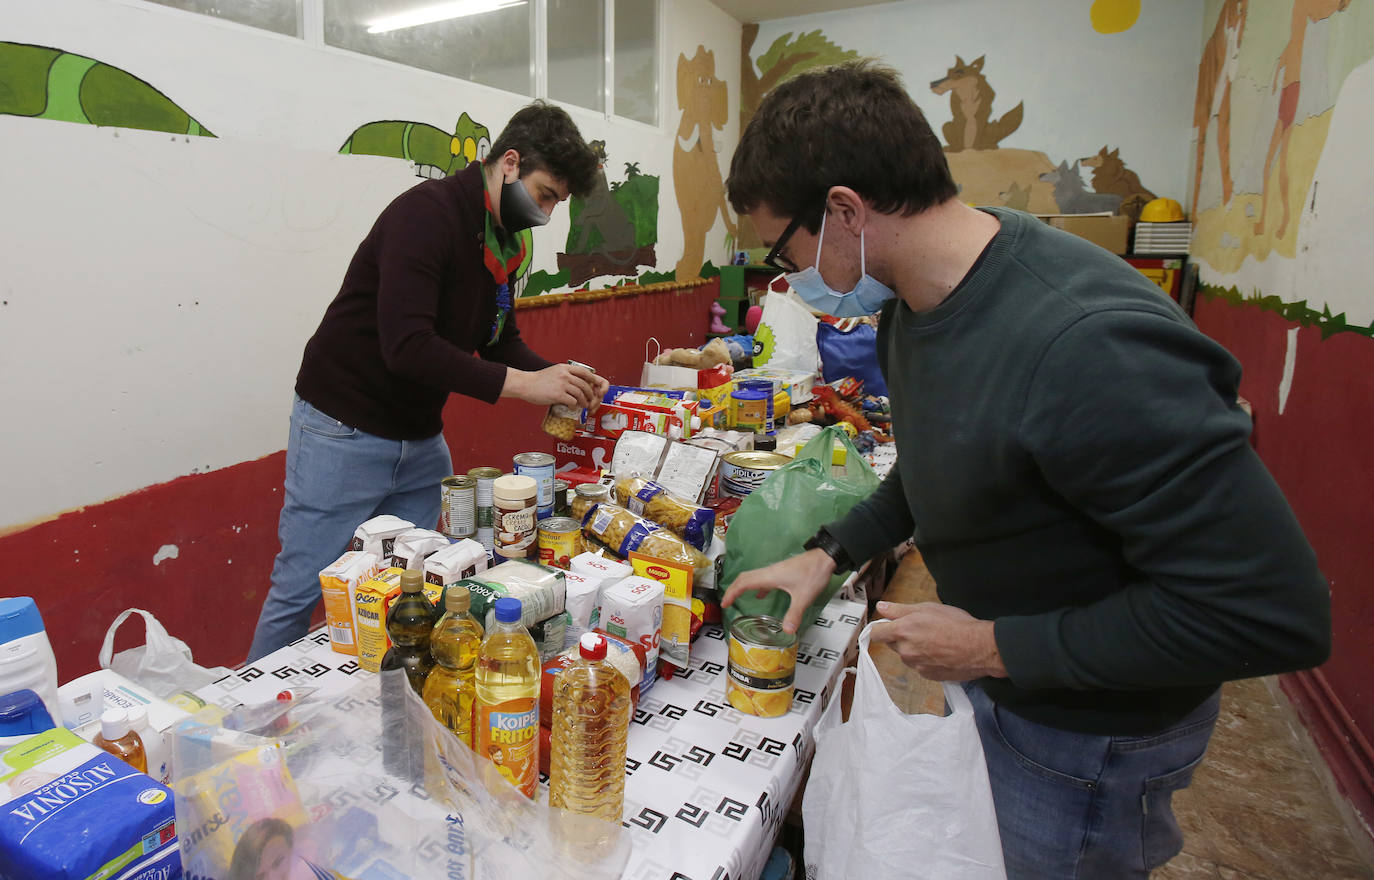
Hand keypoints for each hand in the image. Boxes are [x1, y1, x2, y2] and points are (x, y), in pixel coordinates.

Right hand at [502, 363, 601, 408]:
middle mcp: (564, 375)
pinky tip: (573, 407)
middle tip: (590, 399)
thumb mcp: (554, 371)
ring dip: (584, 401)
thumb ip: (565, 374)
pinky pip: (572, 401)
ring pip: (580, 394)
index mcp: (564, 368)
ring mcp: (561, 384)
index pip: (584, 372)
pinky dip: (575, 405)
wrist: (525, 384)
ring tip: (583, 405)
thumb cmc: (538, 380)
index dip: (593, 379)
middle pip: (584, 384)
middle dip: (590, 394)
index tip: (595, 385)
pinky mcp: (557, 395)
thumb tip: (577, 382)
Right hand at [721, 549, 835, 633]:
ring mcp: (775, 571)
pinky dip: (758, 587)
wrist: (825, 557)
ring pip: (753, 577)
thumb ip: (794, 614)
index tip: (725, 603)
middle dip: (733, 589)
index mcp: (769, 576)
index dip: (732, 593)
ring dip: (744, 587)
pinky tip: (762, 595)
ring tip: (738, 598)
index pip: (743, 583)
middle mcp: (769, 572)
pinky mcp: (782, 572)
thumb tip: (786, 630)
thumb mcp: (804, 597)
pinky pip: (764, 579)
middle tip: (727, 602)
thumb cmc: (814, 572)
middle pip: (744, 578)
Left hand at [868, 601, 1006, 680]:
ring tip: (935, 639)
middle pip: (893, 643)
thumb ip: (899, 609)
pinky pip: (920, 666)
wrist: (979, 648)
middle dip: (902, 636)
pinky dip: (926, 659)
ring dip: (915, 648)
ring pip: (907, 655)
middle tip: (921, 628)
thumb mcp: (927, 608)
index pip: (875, 633)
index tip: (883, 627)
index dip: (878, 628)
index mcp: (902, 631)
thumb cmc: (957, 625)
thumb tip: (882, 608)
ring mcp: (916, 665)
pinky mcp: (927, 675)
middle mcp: (906, 650)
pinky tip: (941, 651)